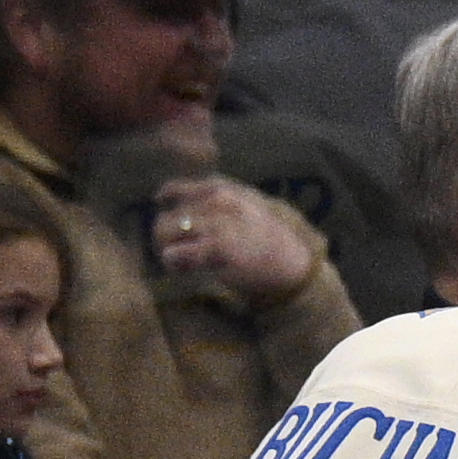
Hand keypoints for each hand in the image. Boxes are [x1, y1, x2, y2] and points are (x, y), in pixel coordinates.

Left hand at [151, 176, 323, 312]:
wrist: (293, 261)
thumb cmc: (267, 237)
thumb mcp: (243, 203)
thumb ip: (215, 199)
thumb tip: (177, 202)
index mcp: (220, 188)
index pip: (173, 191)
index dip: (167, 211)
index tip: (177, 228)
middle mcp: (215, 200)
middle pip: (165, 216)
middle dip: (165, 237)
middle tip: (177, 253)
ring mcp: (217, 223)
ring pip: (165, 232)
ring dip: (166, 250)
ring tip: (180, 263)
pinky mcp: (217, 248)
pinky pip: (176, 253)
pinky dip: (173, 262)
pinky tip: (182, 270)